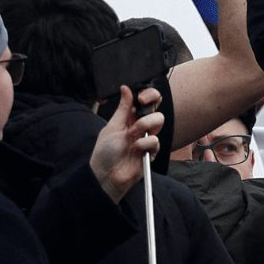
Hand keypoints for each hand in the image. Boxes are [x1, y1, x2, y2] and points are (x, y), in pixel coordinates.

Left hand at [89, 85, 164, 201]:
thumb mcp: (112, 126)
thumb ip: (122, 107)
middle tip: (140, 107)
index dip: (147, 94)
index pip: (145, 100)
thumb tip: (125, 88)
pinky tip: (135, 149)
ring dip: (144, 125)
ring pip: (159, 120)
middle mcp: (140, 125)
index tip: (140, 97)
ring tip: (132, 135)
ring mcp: (147, 138)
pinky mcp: (152, 151)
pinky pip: (156, 140)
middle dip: (149, 105)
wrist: (106, 175)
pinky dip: (144, 144)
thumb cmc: (104, 152)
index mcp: (129, 117)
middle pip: (156, 107)